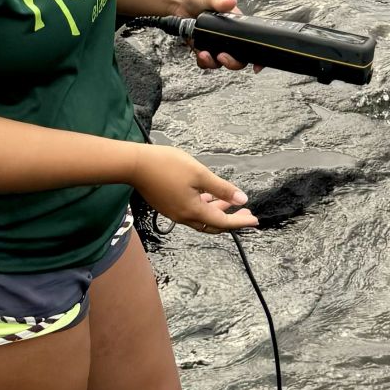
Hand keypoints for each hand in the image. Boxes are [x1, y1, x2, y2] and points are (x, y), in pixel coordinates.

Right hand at [133, 144, 256, 231]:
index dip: (240, 221)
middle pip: (212, 224)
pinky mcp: (167, 205)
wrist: (134, 164)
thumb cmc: (167, 165)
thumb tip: (241, 199)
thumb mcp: (199, 174)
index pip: (223, 222)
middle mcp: (183, 216)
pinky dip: (204, 206)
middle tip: (246, 213)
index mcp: (193, 211)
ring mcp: (174, 212)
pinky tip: (209, 196)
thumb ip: (221, 188)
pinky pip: (191, 212)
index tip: (255, 220)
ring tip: (231, 202)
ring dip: (217, 211)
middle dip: (231, 220)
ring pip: (201, 218)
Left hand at [177, 0, 253, 72]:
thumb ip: (222, 2)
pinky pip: (206, 62)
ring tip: (204, 54)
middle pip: (238, 59)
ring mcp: (216, 45)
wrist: (179, 0)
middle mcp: (228, 38)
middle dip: (232, 63)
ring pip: (221, 63)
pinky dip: (202, 61)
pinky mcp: (203, 48)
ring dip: (213, 62)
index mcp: (236, 26)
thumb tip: (232, 0)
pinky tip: (198, 52)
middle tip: (222, 57)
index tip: (257, 65)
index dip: (258, 56)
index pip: (252, 43)